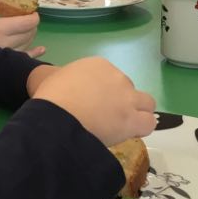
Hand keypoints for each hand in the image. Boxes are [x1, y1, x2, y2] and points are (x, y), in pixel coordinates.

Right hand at [0, 0, 45, 57]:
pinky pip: (26, 57)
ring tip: (23, 29)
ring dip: (29, 34)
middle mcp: (7, 42)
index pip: (27, 22)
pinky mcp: (7, 63)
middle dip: (31, 23)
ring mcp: (8, 54)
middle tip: (26, 18)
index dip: (33, 15)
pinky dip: (35, 52)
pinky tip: (41, 49)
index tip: (31, 11)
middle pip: (30, 32)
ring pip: (29, 43)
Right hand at [31, 57, 156, 145]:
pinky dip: (141, 128)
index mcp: (98, 65)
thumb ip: (67, 81)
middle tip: (106, 116)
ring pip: (146, 103)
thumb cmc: (49, 98)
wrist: (55, 115)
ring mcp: (127, 97)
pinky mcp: (132, 118)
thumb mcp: (54, 78)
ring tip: (124, 125)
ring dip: (137, 112)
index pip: (111, 78)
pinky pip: (149, 122)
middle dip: (121, 101)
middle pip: (128, 89)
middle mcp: (117, 77)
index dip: (105, 93)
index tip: (94, 104)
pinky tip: (131, 133)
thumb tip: (65, 90)